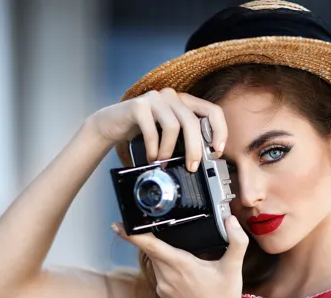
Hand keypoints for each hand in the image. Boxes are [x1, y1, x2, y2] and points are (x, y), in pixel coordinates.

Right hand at [84, 88, 227, 171]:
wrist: (111, 123)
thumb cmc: (143, 130)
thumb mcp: (169, 133)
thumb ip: (186, 137)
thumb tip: (205, 158)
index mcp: (184, 101)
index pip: (213, 111)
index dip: (220, 131)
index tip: (217, 152)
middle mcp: (172, 96)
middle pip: (193, 122)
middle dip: (195, 148)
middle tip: (192, 167)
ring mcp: (155, 98)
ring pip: (173, 126)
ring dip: (169, 150)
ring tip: (163, 162)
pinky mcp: (138, 105)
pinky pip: (152, 130)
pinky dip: (154, 148)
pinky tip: (152, 157)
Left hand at [112, 216, 248, 297]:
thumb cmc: (225, 297)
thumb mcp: (234, 266)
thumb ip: (237, 240)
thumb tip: (232, 220)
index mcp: (180, 264)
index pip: (149, 245)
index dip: (131, 234)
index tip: (117, 225)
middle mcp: (166, 275)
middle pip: (150, 249)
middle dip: (149, 235)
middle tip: (152, 222)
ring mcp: (163, 286)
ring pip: (154, 260)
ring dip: (159, 250)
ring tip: (173, 241)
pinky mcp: (163, 293)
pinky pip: (158, 272)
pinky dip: (164, 263)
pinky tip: (179, 262)